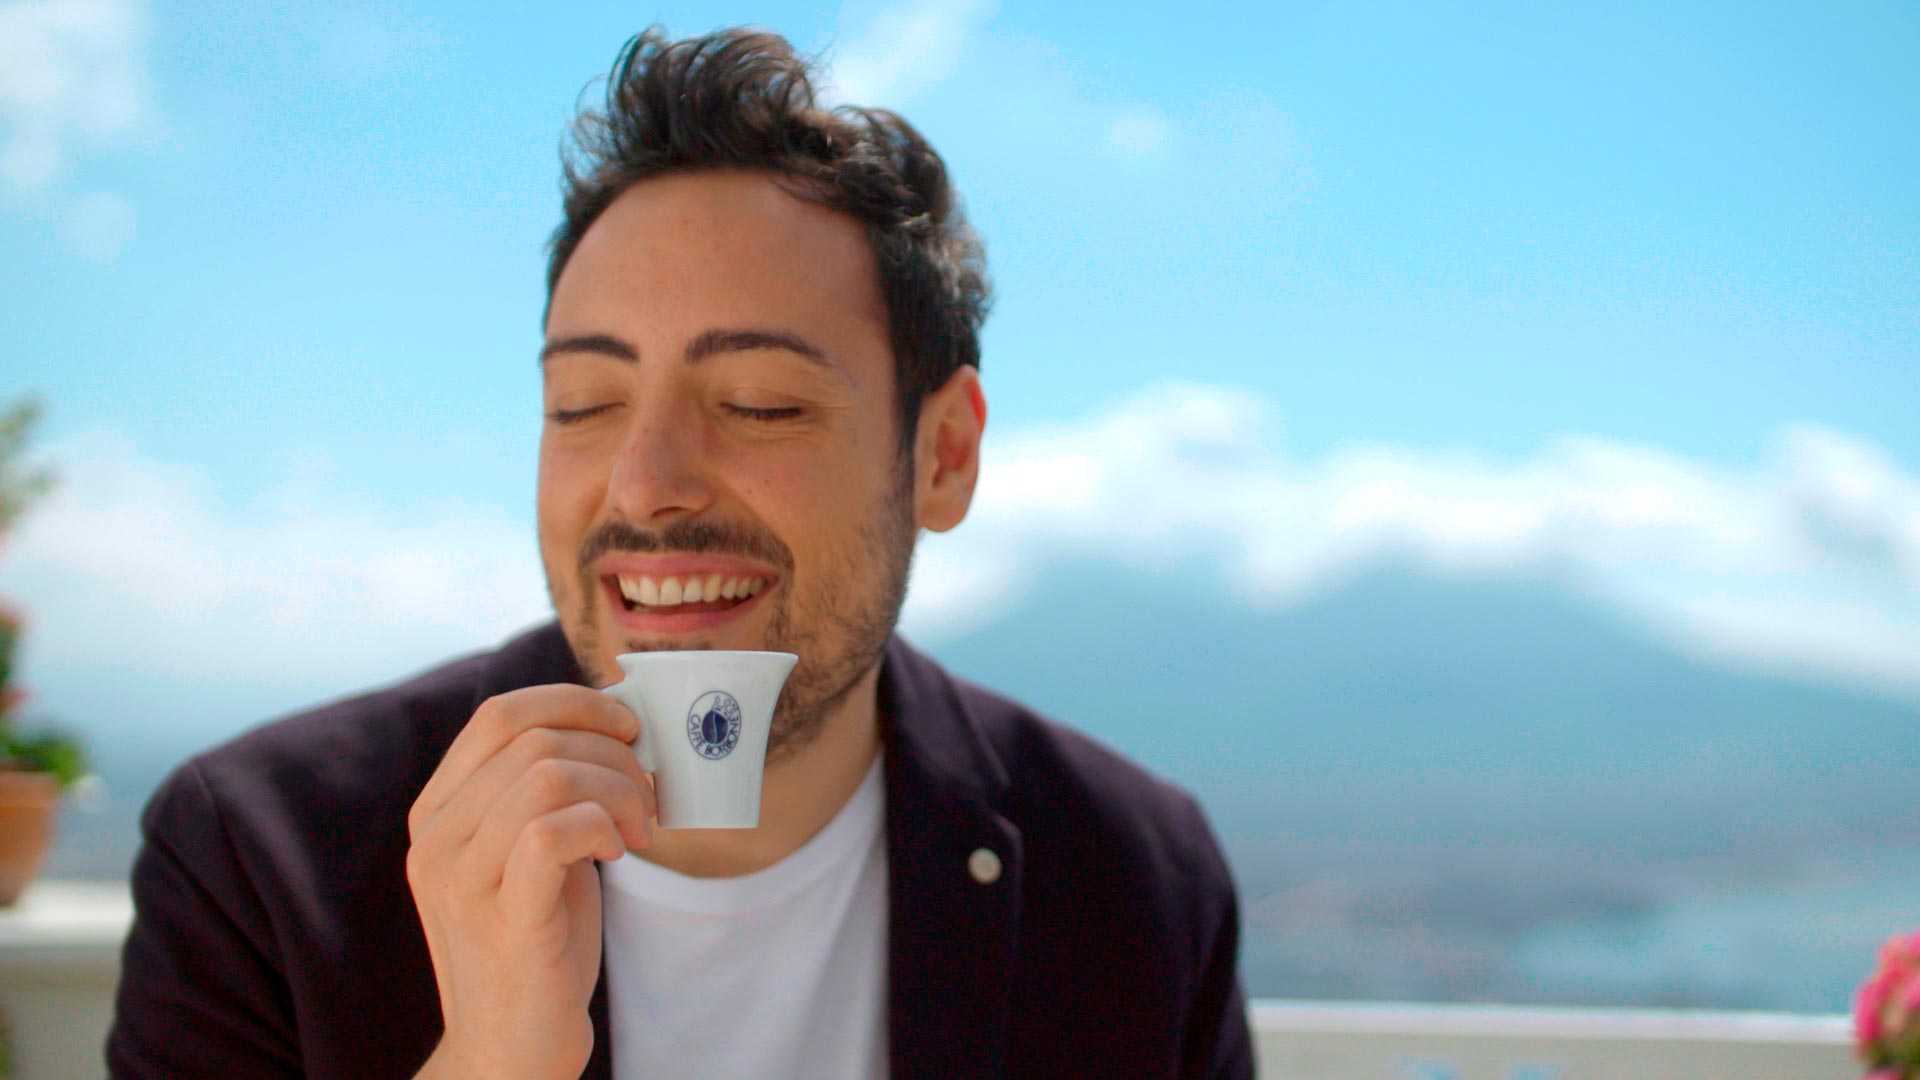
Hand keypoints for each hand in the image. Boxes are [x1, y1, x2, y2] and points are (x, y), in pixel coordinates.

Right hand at [405, 685, 655, 1078]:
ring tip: (639, 826)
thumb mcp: (533, 851)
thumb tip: (619, 726)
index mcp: (438, 813)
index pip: (499, 714)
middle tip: (646, 790)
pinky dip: (602, 825)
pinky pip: (552, 833)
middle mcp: (436, 839)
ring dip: (617, 788)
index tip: (626, 728)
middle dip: (610, 749)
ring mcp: (462, 880)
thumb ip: (551, 793)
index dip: (573, 702)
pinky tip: (618, 854)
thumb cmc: (539, 942)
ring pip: (546, 776)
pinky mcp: (504, 919)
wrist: (512, 1049)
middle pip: (532, 738)